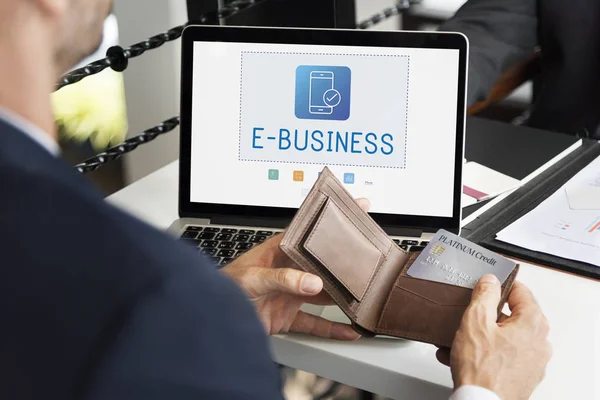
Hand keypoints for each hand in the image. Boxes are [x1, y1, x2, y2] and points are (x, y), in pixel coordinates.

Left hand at [221, 198, 369, 340]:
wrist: (209, 319)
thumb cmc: (222, 290)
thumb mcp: (252, 278)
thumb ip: (282, 279)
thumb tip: (312, 282)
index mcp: (279, 251)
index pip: (309, 231)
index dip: (331, 220)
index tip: (354, 206)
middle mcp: (288, 271)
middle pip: (322, 263)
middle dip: (344, 261)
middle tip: (368, 257)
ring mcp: (290, 294)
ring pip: (324, 293)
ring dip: (342, 295)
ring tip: (363, 295)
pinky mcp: (288, 317)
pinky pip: (316, 323)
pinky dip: (332, 328)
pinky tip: (347, 329)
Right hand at [437, 275, 551, 399]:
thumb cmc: (482, 369)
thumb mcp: (476, 320)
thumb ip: (484, 295)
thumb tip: (490, 281)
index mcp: (533, 323)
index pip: (520, 291)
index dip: (499, 286)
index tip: (484, 287)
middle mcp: (539, 343)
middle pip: (512, 316)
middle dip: (485, 315)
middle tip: (468, 315)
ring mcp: (532, 362)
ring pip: (504, 338)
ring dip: (480, 336)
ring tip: (458, 338)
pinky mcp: (521, 377)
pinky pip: (501, 357)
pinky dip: (483, 353)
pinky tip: (461, 355)